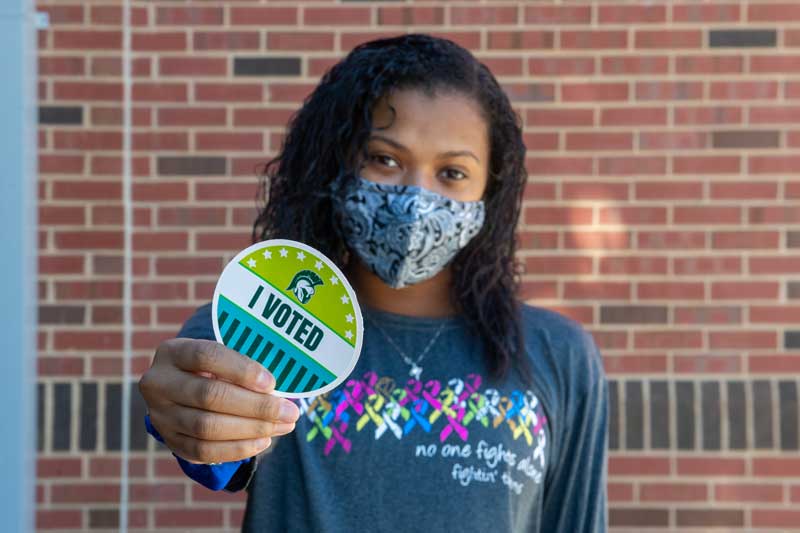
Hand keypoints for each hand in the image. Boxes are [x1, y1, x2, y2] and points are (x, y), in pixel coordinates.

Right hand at [138, 337, 299, 463]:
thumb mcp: (221, 357)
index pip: (206, 356)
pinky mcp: (169, 441)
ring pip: (206, 427)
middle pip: (209, 395)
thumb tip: (279, 391)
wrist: (182, 389)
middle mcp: (158, 383)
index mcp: (173, 352)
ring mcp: (160, 415)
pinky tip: (262, 441)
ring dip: (251, 429)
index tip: (272, 383)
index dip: (241, 369)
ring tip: (282, 426)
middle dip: (255, 406)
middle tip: (289, 411)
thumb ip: (243, 368)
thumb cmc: (214, 368)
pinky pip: (203, 452)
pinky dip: (236, 449)